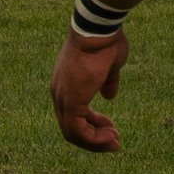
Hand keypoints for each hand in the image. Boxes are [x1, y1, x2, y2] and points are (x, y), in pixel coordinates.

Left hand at [51, 29, 128, 151]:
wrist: (98, 31)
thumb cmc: (105, 42)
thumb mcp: (109, 66)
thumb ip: (107, 82)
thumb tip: (109, 96)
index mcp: (66, 83)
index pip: (73, 114)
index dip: (92, 125)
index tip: (111, 127)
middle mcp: (60, 93)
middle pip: (71, 127)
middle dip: (94, 137)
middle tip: (114, 140)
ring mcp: (63, 98)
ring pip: (73, 133)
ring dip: (95, 142)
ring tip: (114, 142)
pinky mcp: (71, 102)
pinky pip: (78, 131)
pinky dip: (93, 140)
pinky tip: (110, 136)